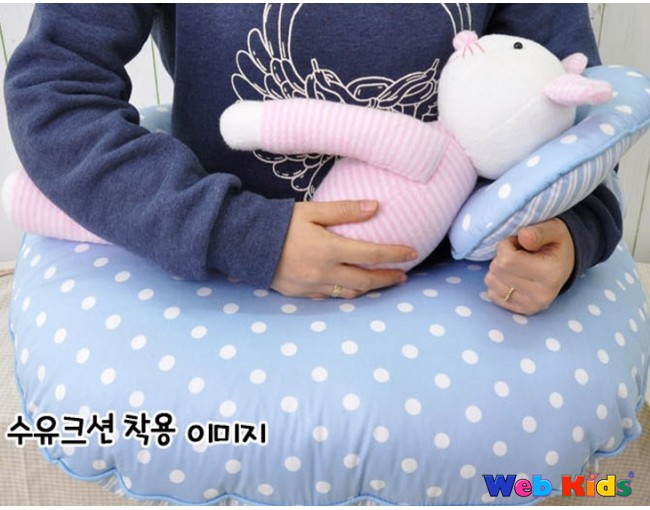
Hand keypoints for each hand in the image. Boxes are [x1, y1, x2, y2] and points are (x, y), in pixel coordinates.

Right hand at [271, 200, 417, 298]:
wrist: (245, 244)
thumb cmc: (279, 223)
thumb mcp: (312, 211)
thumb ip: (345, 210)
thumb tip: (376, 206)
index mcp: (329, 250)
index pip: (372, 254)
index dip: (395, 254)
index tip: (412, 253)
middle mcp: (324, 272)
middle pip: (366, 280)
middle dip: (388, 278)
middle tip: (403, 275)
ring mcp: (313, 287)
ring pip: (351, 293)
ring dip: (370, 288)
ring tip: (383, 282)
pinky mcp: (303, 295)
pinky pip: (333, 297)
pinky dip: (348, 292)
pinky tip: (354, 286)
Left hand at [484, 218, 574, 314]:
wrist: (564, 265)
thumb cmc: (556, 243)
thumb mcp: (554, 229)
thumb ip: (538, 231)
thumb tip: (523, 236)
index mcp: (550, 274)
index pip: (506, 260)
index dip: (507, 245)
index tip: (519, 242)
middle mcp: (540, 295)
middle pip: (497, 270)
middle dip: (502, 256)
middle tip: (519, 253)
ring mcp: (529, 306)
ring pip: (491, 281)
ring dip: (498, 269)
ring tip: (517, 265)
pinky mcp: (520, 310)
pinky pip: (491, 293)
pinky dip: (498, 282)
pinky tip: (513, 276)